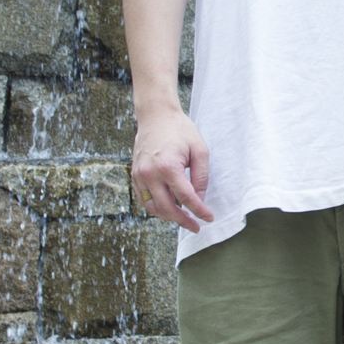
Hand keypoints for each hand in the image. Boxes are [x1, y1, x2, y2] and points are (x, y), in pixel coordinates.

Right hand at [132, 110, 211, 229]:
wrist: (156, 116)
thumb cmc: (180, 130)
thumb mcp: (199, 150)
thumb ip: (201, 177)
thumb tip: (199, 199)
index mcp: (168, 167)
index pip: (186, 198)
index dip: (199, 211)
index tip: (208, 218)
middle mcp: (150, 174)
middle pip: (167, 208)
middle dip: (183, 220)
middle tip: (195, 227)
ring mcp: (139, 175)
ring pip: (152, 208)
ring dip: (168, 217)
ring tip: (183, 219)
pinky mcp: (134, 175)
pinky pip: (143, 199)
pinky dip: (155, 208)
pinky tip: (168, 209)